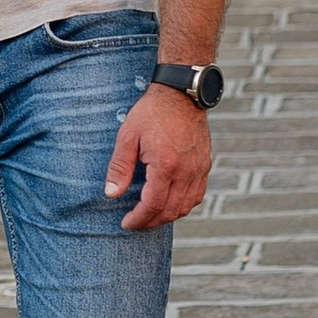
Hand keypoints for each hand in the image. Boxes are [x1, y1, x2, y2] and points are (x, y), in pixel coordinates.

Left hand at [105, 84, 210, 229]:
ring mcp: (199, 169)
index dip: (138, 219)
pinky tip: (169, 201)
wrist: (180, 94)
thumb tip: (111, 194)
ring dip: (168, 216)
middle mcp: (186, 171)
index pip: (152, 205)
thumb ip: (119, 167)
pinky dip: (183, 205)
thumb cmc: (151, 112)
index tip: (126, 223)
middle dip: (151, 222)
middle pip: (171, 211)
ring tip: (150, 215)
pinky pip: (197, 195)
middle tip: (135, 222)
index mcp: (166, 165)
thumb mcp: (127, 136)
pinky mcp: (205, 165)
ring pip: (186, 206)